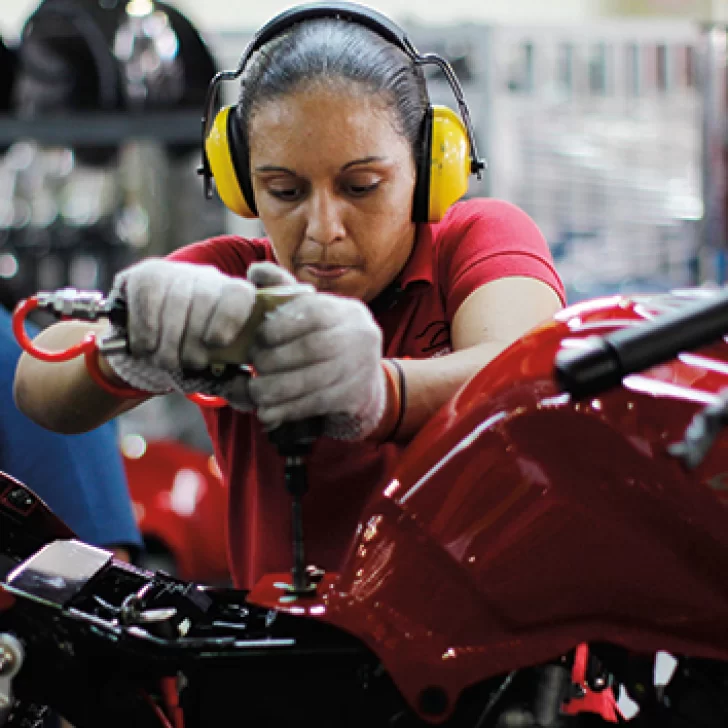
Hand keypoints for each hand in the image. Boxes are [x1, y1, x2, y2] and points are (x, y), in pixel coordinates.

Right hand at [102, 258, 257, 403]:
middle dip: (194, 341)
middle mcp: (209, 279)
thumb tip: (250, 395)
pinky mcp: (146, 275)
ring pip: (174, 304)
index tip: (218, 342)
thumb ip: (235, 378)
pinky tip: (147, 347)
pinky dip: (146, 333)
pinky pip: (147, 303)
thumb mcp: (218, 363)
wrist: (155, 333)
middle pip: (205, 301)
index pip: (239, 295)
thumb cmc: (195, 351)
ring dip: (168, 343)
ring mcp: (177, 273)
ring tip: (165, 361)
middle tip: (190, 363)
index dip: (229, 318)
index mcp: (235, 297)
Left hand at [247, 285, 386, 439]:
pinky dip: (288, 408)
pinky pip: (317, 402)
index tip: (258, 338)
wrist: (361, 384)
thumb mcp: (309, 316)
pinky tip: (269, 412)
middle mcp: (361, 335)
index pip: (313, 312)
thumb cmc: (324, 344)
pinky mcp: (357, 395)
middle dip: (275, 359)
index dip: (280, 325)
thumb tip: (254, 270)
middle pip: (312, 347)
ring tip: (256, 392)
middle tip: (254, 367)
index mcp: (346, 310)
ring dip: (277, 388)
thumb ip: (281, 291)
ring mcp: (362, 367)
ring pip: (313, 378)